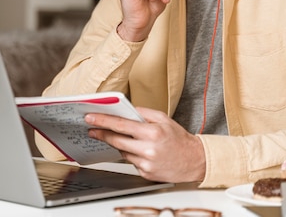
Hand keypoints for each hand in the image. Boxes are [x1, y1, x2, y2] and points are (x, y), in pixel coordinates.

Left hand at [85, 107, 205, 182]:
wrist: (194, 161)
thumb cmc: (179, 139)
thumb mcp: (164, 118)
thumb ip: (143, 112)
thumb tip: (126, 110)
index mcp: (152, 133)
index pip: (121, 126)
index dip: (103, 121)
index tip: (91, 118)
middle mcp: (148, 149)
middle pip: (116, 141)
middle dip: (102, 134)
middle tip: (92, 129)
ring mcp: (146, 164)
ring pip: (123, 152)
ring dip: (120, 144)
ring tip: (122, 138)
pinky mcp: (146, 174)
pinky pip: (131, 162)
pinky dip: (132, 155)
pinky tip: (139, 151)